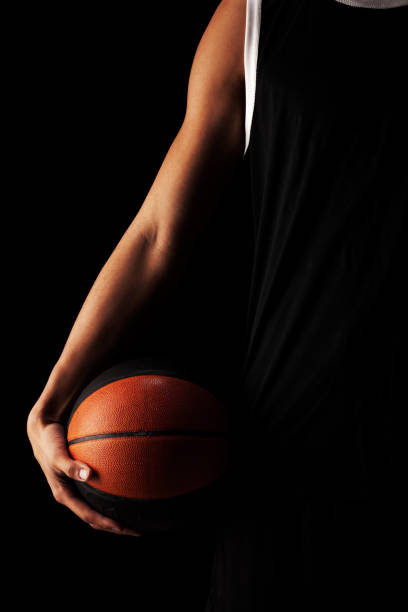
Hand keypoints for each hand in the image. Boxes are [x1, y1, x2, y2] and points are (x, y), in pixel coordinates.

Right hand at [27, 404, 142, 536]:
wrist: (43, 430)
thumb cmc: (50, 442)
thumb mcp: (57, 455)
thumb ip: (70, 466)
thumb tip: (88, 474)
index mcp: (64, 495)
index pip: (88, 516)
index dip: (106, 524)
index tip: (124, 528)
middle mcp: (71, 495)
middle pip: (95, 518)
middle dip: (115, 526)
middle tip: (137, 530)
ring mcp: (76, 488)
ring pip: (97, 507)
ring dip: (115, 514)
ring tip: (136, 516)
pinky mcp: (81, 478)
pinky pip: (99, 490)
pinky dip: (112, 494)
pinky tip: (129, 488)